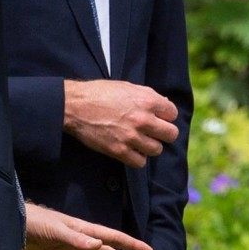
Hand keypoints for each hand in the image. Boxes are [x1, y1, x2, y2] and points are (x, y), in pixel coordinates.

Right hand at [63, 80, 179, 167]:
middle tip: (154, 131)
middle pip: (171, 134)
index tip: (158, 117)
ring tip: (141, 141)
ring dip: (150, 146)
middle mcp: (143, 119)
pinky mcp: (119, 151)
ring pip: (157, 149)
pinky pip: (140, 162)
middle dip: (164, 132)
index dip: (166, 115)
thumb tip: (164, 105)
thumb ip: (148, 96)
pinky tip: (131, 150)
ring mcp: (132, 137)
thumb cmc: (100, 93)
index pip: (173, 114)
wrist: (75, 106)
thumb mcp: (127, 87)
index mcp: (147, 100)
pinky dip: (137, 158)